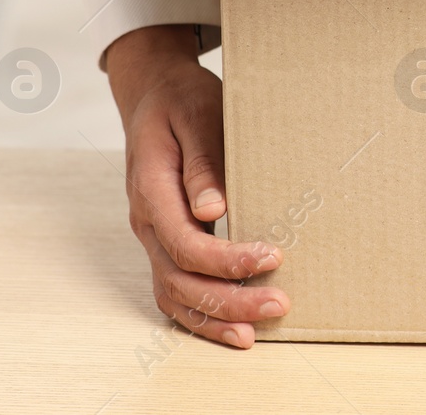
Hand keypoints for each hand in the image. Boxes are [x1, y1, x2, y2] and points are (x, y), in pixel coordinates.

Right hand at [106, 25, 287, 348]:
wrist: (153, 93)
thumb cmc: (181, 100)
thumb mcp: (197, 115)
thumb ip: (203, 162)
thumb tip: (212, 209)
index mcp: (151, 189)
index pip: (185, 242)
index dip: (228, 259)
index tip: (273, 257)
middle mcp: (146, 221)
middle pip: (179, 279)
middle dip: (229, 299)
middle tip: (279, 304)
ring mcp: (152, 236)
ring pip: (172, 294)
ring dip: (214, 316)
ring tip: (256, 332)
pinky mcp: (164, 242)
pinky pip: (173, 290)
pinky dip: (199, 315)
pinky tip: (231, 327)